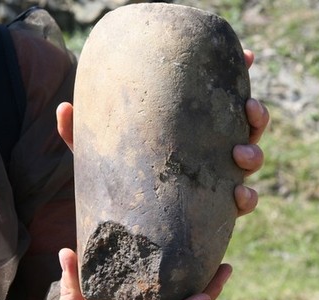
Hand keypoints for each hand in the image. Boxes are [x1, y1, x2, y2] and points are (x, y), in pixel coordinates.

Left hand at [56, 49, 269, 216]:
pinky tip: (237, 196)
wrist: (120, 226)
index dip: (235, 74)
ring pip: (250, 160)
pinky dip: (246, 198)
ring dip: (254, 153)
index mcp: (186, 130)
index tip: (247, 55)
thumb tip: (63, 108)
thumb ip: (81, 134)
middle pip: (244, 126)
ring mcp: (213, 178)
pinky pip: (241, 202)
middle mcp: (205, 150)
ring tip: (239, 154)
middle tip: (249, 107)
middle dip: (256, 114)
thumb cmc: (112, 183)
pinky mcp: (215, 209)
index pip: (215, 99)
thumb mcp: (97, 157)